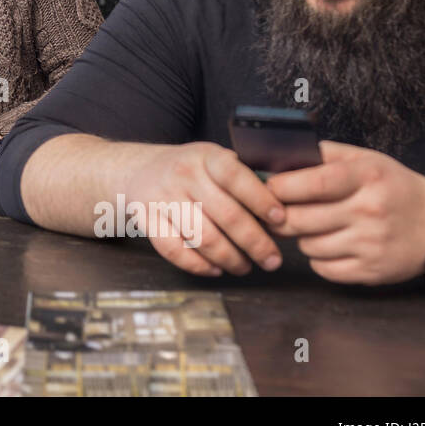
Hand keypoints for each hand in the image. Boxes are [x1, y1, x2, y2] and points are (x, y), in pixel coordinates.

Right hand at [124, 141, 285, 276]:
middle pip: (226, 215)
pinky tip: (214, 269)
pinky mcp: (146, 218)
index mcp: (206, 156)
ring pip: (202, 237)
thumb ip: (243, 177)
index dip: (261, 200)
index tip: (281, 220)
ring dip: (230, 259)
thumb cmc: (192, 169)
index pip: (236, 177)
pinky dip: (197, 265)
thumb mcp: (215, 158)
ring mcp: (162, 197)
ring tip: (245, 267)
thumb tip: (283, 207)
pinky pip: (173, 249)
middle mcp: (183, 174)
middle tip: (272, 260)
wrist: (141, 169)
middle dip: (255, 243)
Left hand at [266, 141, 424, 284]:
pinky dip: (318, 258)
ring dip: (301, 237)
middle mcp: (370, 211)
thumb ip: (325, 155)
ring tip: (311, 226)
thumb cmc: (393, 187)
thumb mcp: (366, 160)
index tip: (268, 188)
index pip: (312, 183)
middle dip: (280, 216)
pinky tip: (328, 245)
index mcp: (367, 177)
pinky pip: (323, 269)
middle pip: (300, 219)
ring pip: (307, 246)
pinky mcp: (372, 271)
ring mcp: (372, 244)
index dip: (281, 187)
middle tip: (276, 212)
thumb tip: (280, 156)